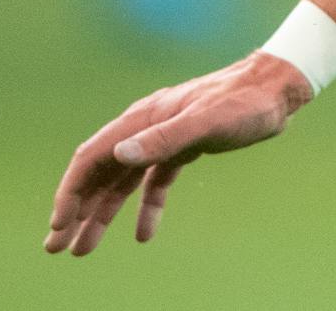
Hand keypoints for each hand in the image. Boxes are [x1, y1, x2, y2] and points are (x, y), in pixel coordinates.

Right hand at [43, 51, 313, 255]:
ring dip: (103, 213)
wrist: (278, 88)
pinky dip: (146, 207)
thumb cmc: (246, 102)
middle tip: (57, 248)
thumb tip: (119, 154)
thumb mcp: (208, 120)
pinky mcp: (185, 147)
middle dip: (77, 211)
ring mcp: (164, 138)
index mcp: (142, 119)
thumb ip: (165, 138)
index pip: (92, 159)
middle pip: (99, 173)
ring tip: (83, 248)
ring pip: (122, 181)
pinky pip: (155, 182)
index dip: (71, 193)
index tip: (58, 226)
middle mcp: (145, 128)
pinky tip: (143, 234)